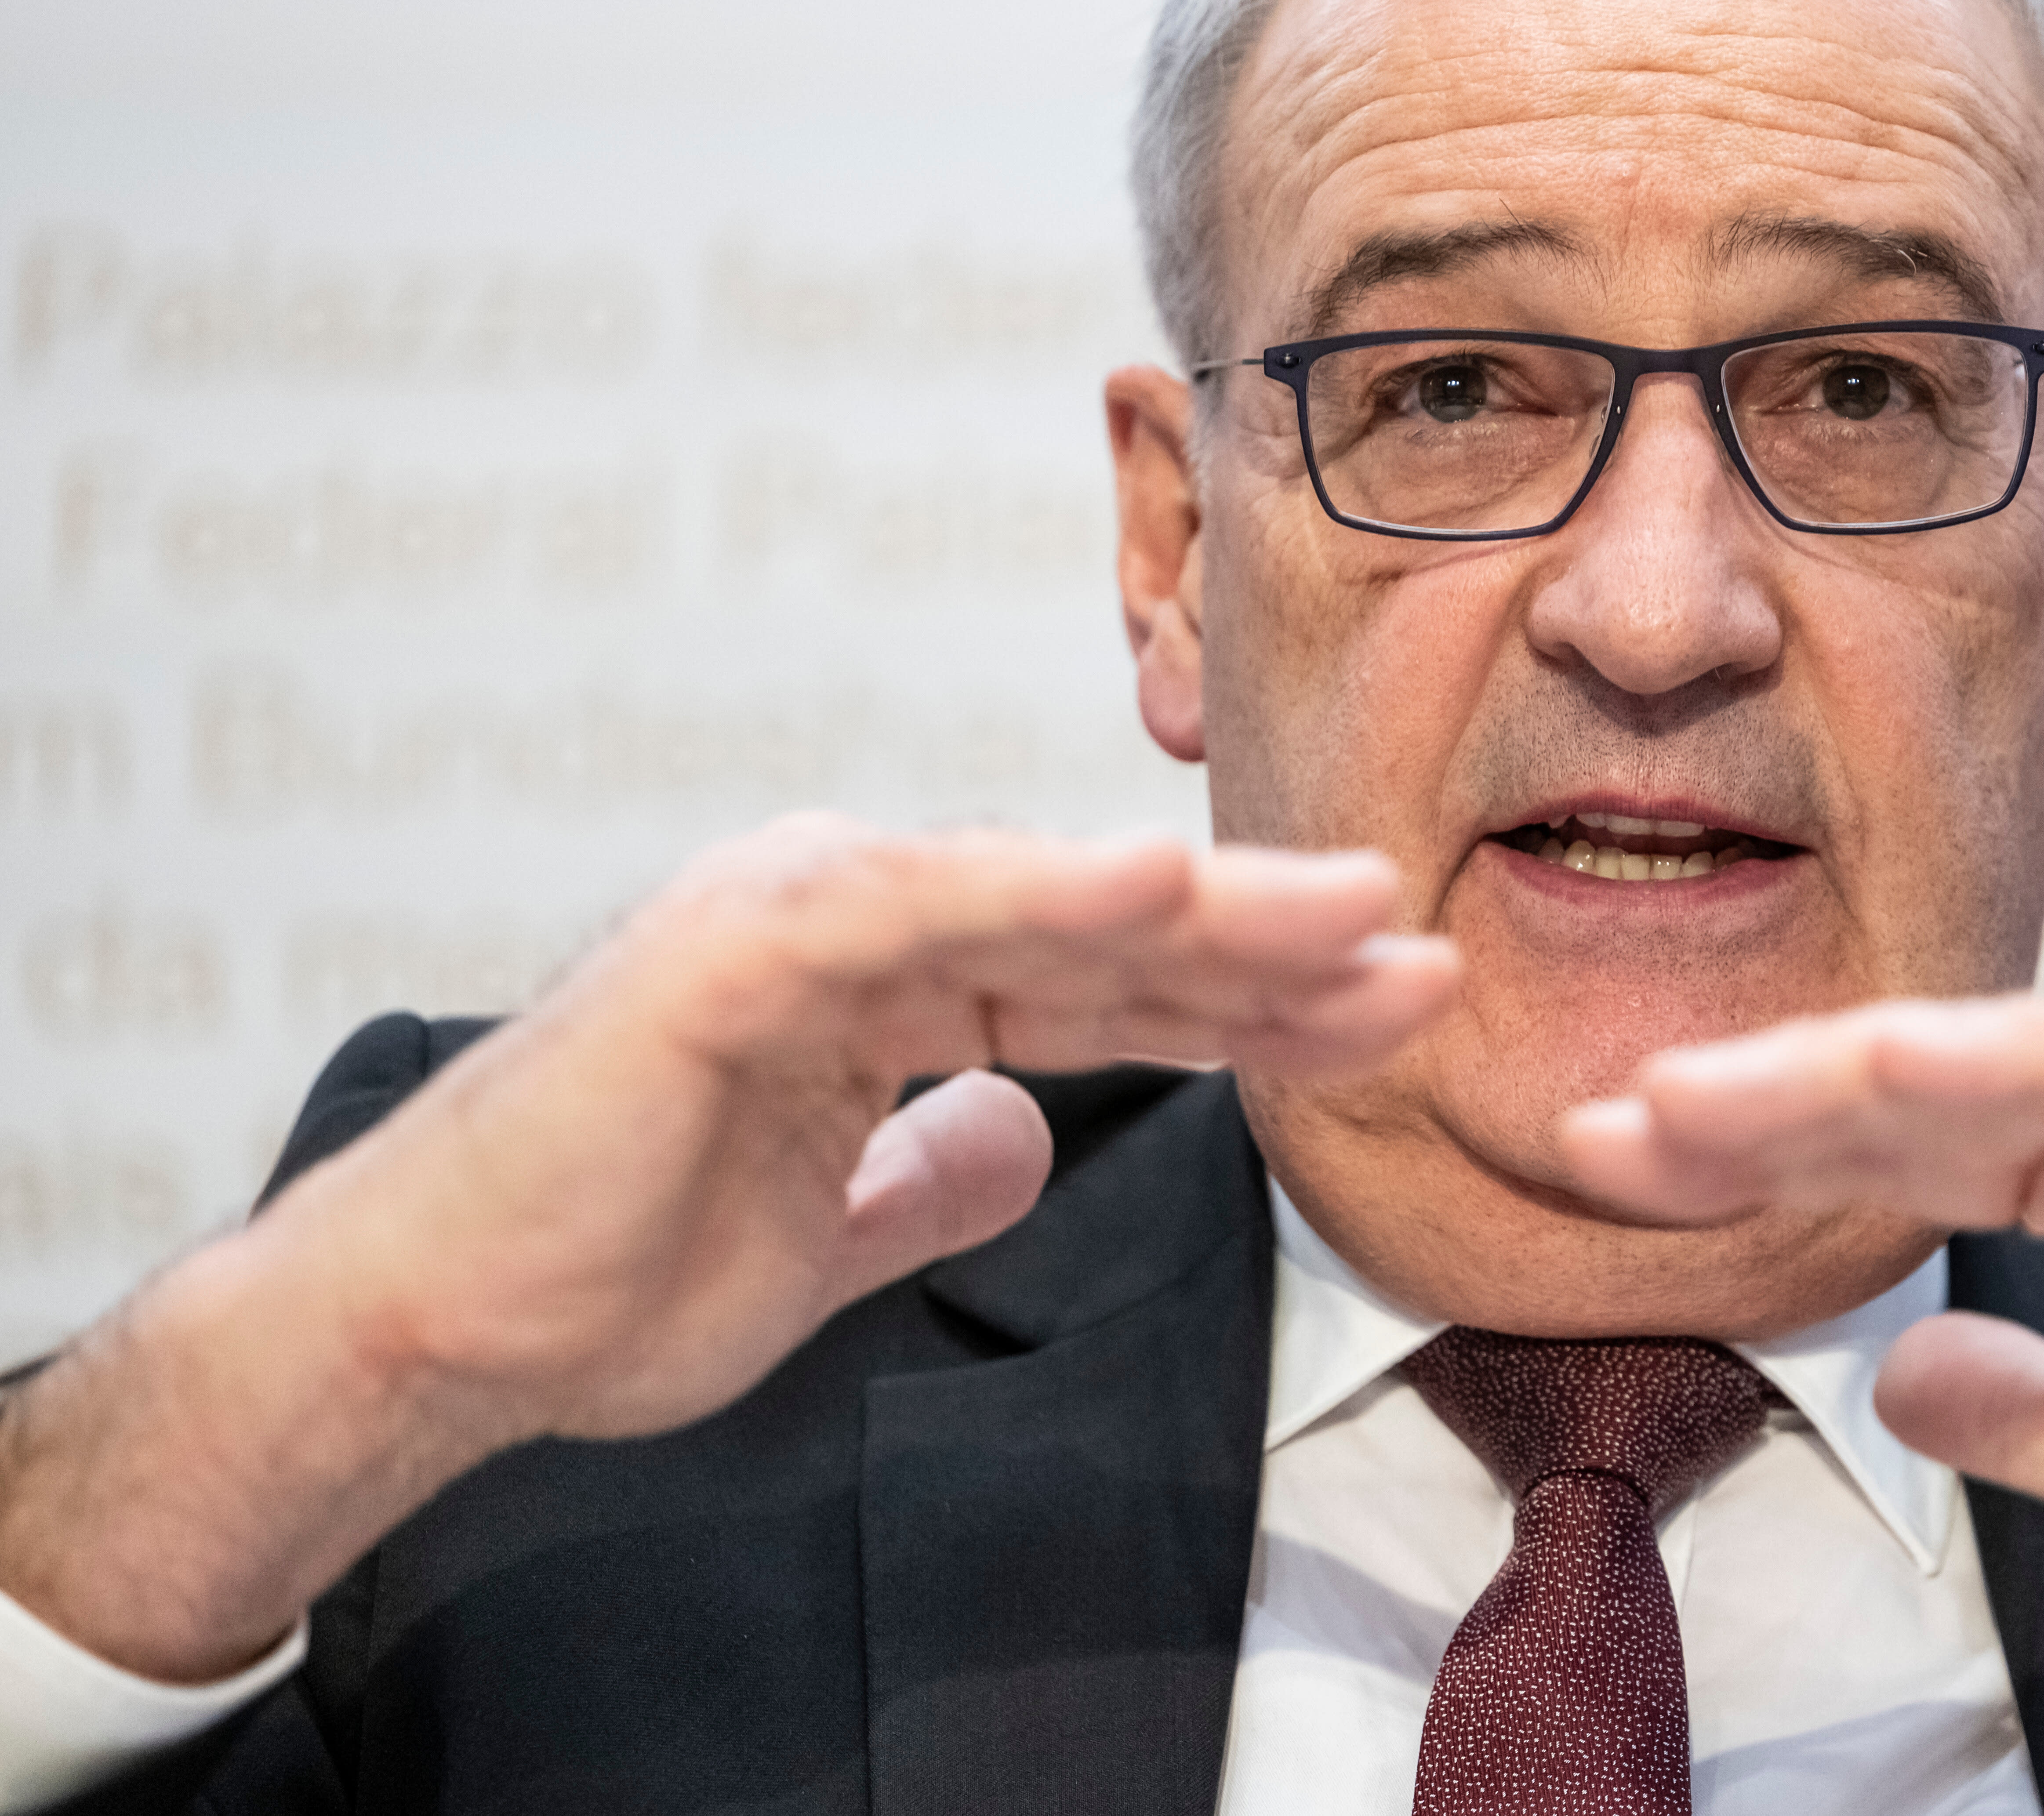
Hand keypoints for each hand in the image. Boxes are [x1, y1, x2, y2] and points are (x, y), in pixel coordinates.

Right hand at [0, 815, 1456, 1681]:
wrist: (445, 1328)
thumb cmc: (611, 1274)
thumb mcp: (827, 1232)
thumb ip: (929, 1173)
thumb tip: (1021, 1138)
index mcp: (878, 970)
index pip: (1106, 983)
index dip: (1251, 999)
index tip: (1388, 1007)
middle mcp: (851, 913)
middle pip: (1100, 932)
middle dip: (1268, 947)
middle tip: (1423, 947)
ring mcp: (795, 913)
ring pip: (1037, 902)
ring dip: (1202, 907)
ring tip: (1353, 910)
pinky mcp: (737, 947)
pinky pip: (917, 908)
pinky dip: (1035, 890)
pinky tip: (1157, 889)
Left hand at [1560, 992, 2043, 1786]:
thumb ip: (2035, 1414)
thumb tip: (1906, 1374)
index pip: (1920, 1144)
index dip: (1770, 1150)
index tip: (1623, 1161)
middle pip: (1937, 1085)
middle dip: (1762, 1104)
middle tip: (1603, 1120)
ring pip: (2017, 1055)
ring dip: (1848, 1073)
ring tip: (1693, 1101)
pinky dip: (2021, 1060)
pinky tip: (1891, 1072)